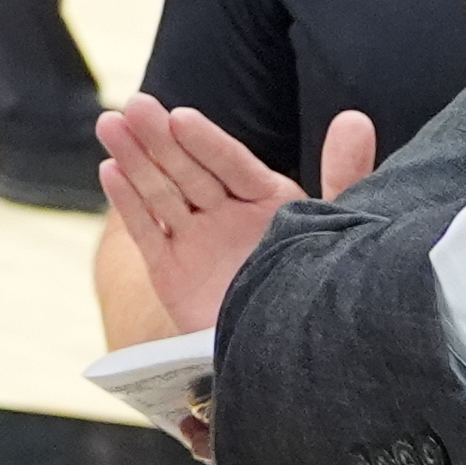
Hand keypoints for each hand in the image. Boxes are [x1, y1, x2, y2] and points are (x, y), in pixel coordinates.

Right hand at [95, 99, 372, 335]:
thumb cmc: (314, 284)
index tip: (182, 118)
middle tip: (135, 105)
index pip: (232, 164)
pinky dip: (128, 203)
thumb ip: (342, 174)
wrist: (287, 358)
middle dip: (159, 138)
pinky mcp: (169, 269)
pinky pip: (148, 232)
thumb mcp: (333, 225)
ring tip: (109, 124)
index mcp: (265, 200)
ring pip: (160, 192)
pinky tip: (110, 171)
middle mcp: (225, 214)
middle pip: (188, 170)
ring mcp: (194, 239)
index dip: (207, 142)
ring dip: (134, 158)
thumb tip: (355, 119)